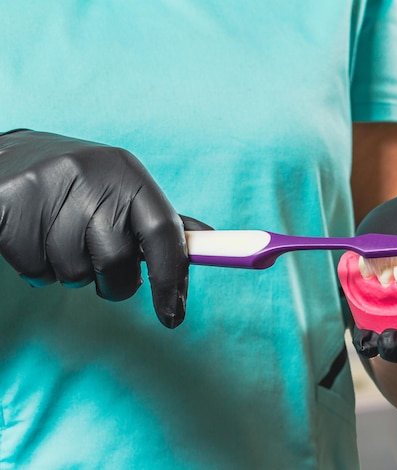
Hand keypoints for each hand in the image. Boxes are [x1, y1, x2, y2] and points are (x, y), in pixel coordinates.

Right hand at [0, 129, 189, 327]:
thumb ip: (160, 223)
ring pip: (75, 272)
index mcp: (129, 174)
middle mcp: (93, 175)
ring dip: (71, 272)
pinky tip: (33, 237)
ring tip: (59, 239)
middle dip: (114, 282)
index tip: (174, 315)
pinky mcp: (10, 204)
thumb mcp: (124, 193)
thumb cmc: (81, 188)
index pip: (165, 231)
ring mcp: (48, 187)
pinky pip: (36, 271)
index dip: (172, 277)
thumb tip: (209, 242)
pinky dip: (38, 270)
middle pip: (119, 261)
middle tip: (101, 266)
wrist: (11, 159)